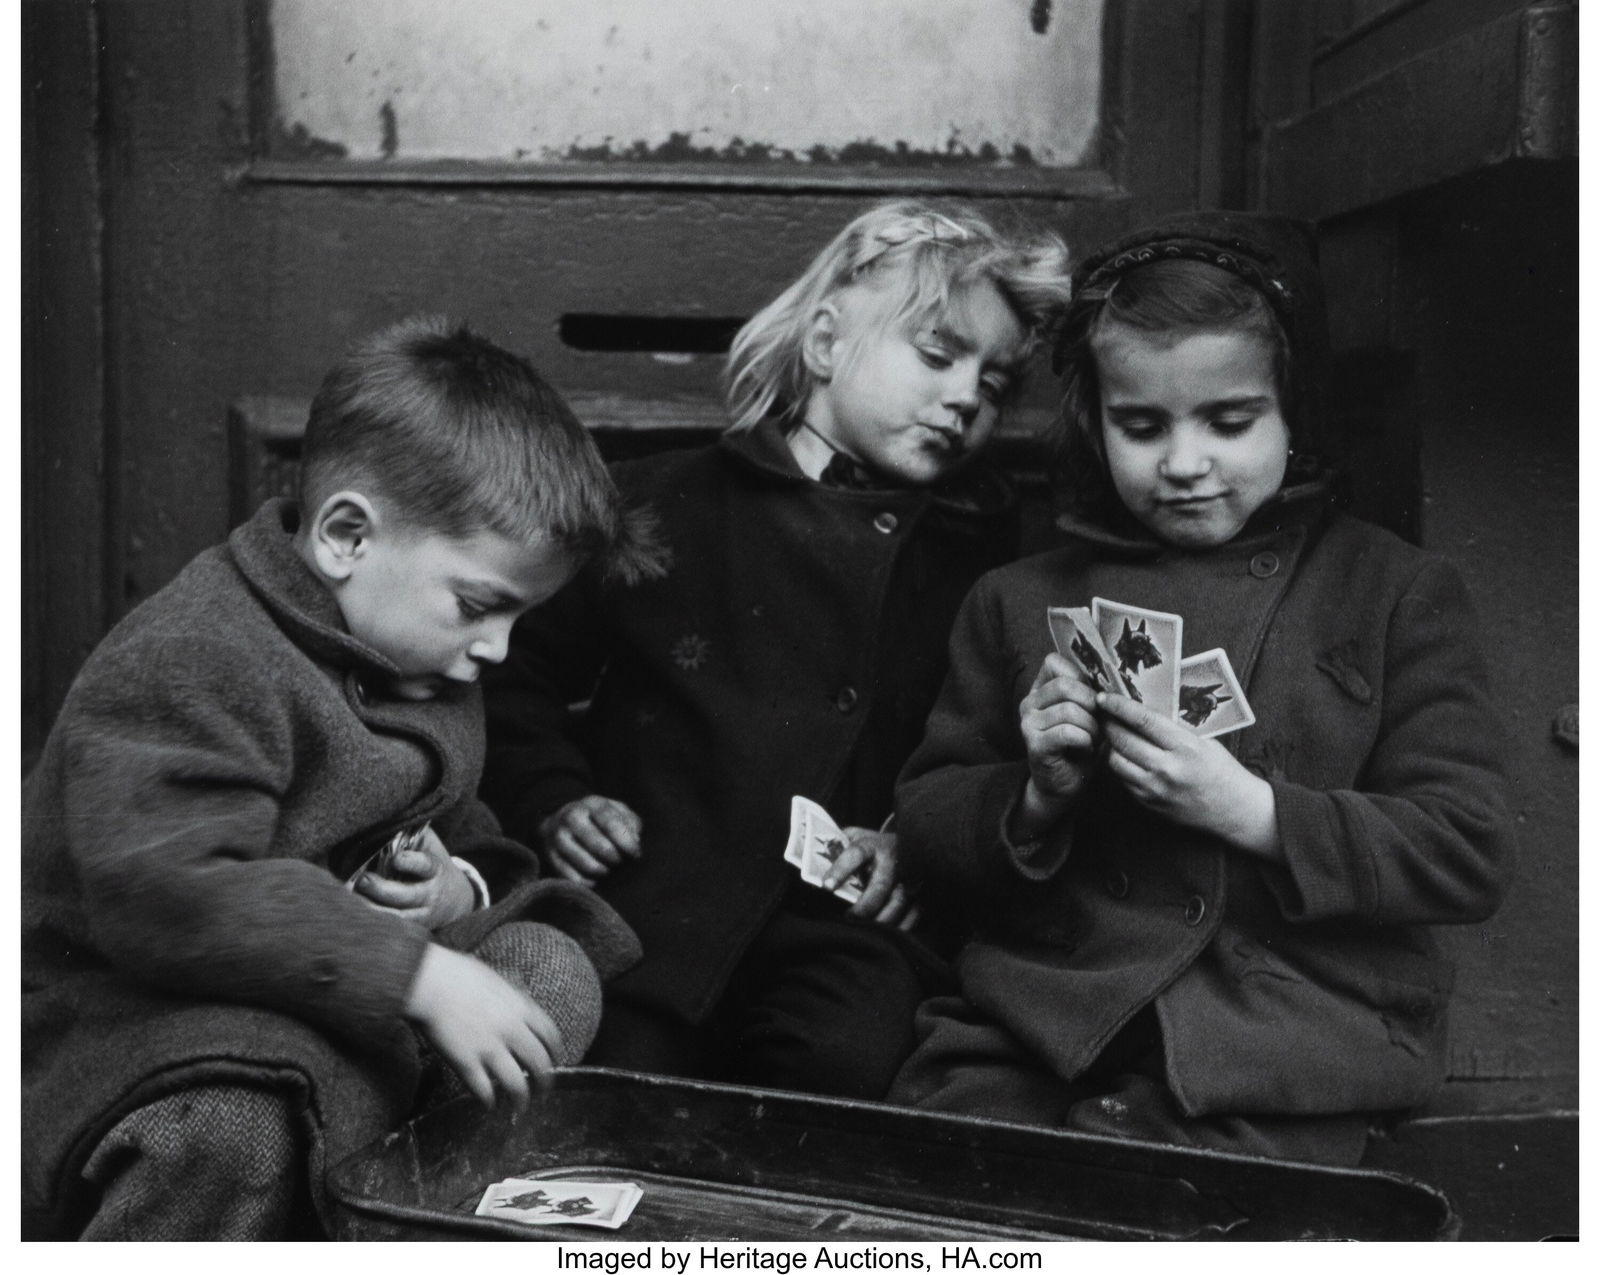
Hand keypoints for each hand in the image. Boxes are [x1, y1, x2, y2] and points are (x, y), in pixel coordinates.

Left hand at [353, 826, 475, 928]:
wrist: (456, 900)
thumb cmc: (434, 865)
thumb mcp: (430, 846)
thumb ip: (413, 834)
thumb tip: (388, 814)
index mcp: (436, 871)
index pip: (426, 866)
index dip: (412, 862)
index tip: (396, 858)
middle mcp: (430, 895)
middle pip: (407, 896)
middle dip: (383, 889)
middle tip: (363, 880)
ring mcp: (421, 915)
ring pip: (397, 917)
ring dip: (374, 910)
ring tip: (352, 901)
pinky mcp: (411, 929)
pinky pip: (392, 929)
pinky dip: (375, 924)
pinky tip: (356, 917)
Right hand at [404, 944, 564, 1110]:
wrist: (429, 983)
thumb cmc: (456, 974)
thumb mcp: (495, 979)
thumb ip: (510, 997)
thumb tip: (518, 1004)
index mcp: (520, 1008)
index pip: (550, 1035)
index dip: (556, 1053)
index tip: (555, 1062)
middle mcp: (511, 1031)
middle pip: (538, 1064)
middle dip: (545, 1082)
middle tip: (543, 1092)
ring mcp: (490, 1049)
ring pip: (516, 1084)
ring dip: (520, 1100)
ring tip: (519, 1109)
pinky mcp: (467, 1064)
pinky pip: (484, 1090)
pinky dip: (489, 1101)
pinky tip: (489, 1105)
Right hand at [539, 795, 642, 883]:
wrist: (564, 817)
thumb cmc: (600, 818)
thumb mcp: (617, 811)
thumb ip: (630, 823)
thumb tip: (634, 842)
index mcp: (592, 804)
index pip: (610, 822)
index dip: (625, 841)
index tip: (635, 854)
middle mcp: (572, 817)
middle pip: (596, 843)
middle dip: (613, 857)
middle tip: (620, 862)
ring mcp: (559, 836)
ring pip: (582, 861)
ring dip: (600, 870)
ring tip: (608, 870)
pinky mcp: (550, 854)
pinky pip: (568, 874)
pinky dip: (584, 882)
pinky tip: (594, 881)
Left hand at [823, 829, 916, 927]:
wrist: (905, 842)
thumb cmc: (870, 845)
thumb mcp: (853, 836)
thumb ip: (835, 846)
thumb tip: (809, 862)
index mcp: (872, 844)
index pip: (855, 854)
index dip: (841, 869)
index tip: (826, 886)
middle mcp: (892, 860)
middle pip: (880, 885)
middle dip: (864, 905)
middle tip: (848, 918)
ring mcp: (908, 877)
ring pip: (898, 901)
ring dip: (882, 919)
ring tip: (866, 931)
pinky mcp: (919, 892)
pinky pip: (914, 913)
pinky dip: (901, 926)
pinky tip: (886, 936)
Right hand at [1015, 653, 1102, 837]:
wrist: (1064, 785)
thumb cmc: (1079, 748)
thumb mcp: (1087, 714)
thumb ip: (1090, 694)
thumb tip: (1109, 682)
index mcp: (1039, 690)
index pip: (1054, 663)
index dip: (1080, 678)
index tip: (1092, 700)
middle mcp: (1028, 703)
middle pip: (1066, 685)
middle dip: (1092, 705)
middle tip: (1098, 725)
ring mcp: (1028, 723)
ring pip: (1069, 709)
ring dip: (1091, 727)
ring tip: (1092, 740)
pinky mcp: (1034, 744)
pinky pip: (1067, 732)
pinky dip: (1084, 740)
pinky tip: (1085, 749)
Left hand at [1096, 692, 1280, 857]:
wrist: (1234, 809)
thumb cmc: (1221, 769)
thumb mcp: (1203, 740)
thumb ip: (1173, 727)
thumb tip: (1140, 707)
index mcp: (1186, 747)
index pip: (1143, 720)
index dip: (1119, 706)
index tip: (1104, 697)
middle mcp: (1168, 769)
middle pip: (1123, 740)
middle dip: (1108, 723)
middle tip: (1103, 713)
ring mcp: (1156, 789)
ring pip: (1116, 761)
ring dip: (1109, 745)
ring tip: (1111, 734)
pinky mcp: (1149, 803)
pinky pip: (1123, 780)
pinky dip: (1119, 765)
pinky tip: (1123, 755)